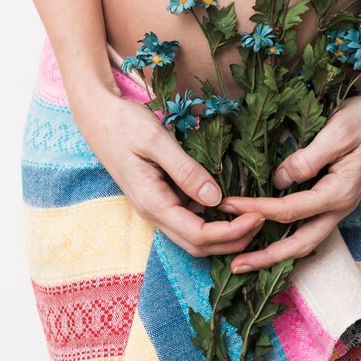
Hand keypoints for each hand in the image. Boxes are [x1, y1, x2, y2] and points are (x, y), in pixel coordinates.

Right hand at [69, 85, 264, 256]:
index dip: (232, 232)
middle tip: (263, 220)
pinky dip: (212, 219)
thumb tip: (215, 198)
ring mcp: (156, 206)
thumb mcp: (156, 141)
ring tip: (252, 215)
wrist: (97, 116)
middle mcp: (153, 213)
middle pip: (198, 244)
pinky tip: (230, 204)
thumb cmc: (124, 124)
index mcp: (152, 202)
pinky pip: (188, 218)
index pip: (199, 234)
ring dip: (224, 233)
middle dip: (233, 240)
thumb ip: (185, 170)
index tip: (259, 215)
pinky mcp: (159, 197)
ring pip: (193, 235)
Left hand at [218, 92, 360, 272]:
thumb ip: (308, 159)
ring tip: (246, 259)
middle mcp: (338, 207)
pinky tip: (268, 235)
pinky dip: (286, 234)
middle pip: (300, 243)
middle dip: (266, 256)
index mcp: (339, 193)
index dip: (257, 209)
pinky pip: (307, 225)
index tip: (228, 206)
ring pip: (304, 239)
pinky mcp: (332, 199)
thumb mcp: (337, 133)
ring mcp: (337, 206)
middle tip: (235, 264)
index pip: (290, 210)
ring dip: (275, 251)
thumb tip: (279, 180)